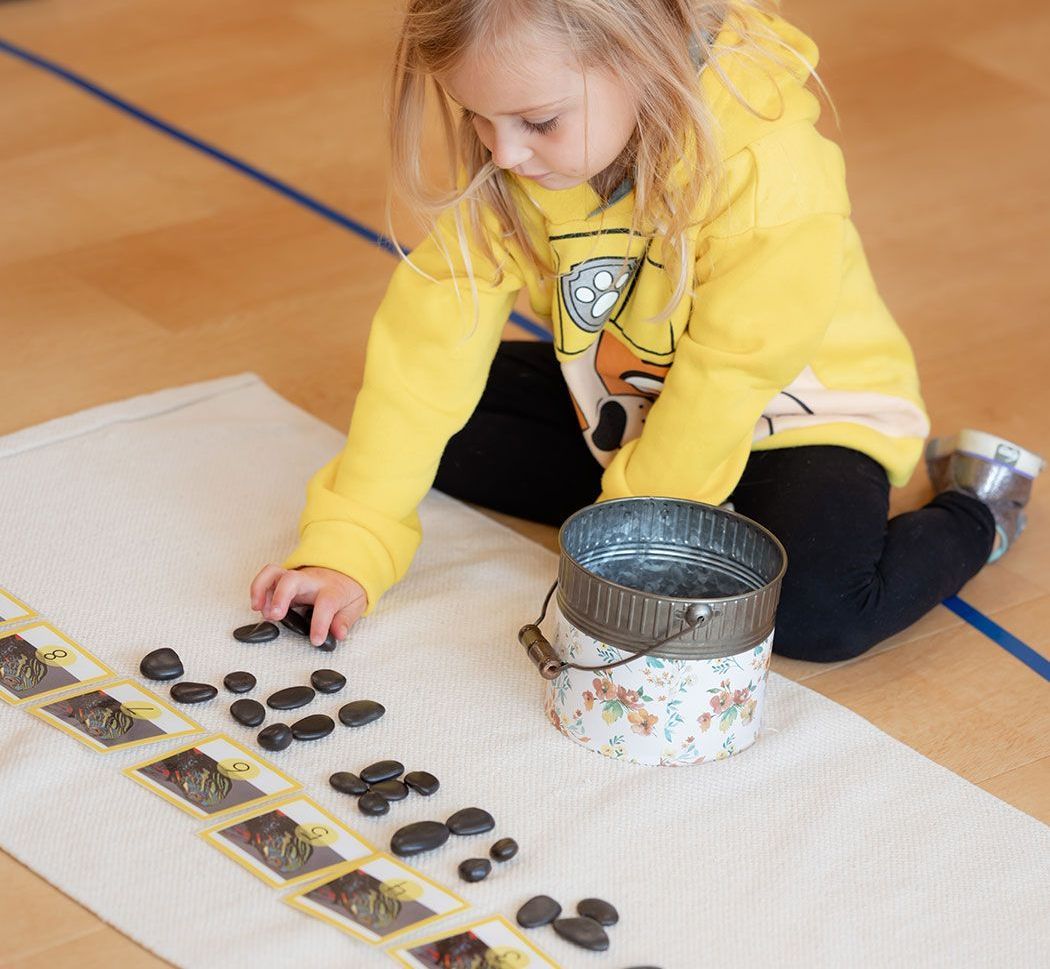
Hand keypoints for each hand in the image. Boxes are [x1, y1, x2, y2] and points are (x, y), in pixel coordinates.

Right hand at [249, 565, 367, 646]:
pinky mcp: (284, 577)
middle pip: (292, 579)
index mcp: (332, 590)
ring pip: (273, 572)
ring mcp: (296, 577)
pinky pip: (267, 576)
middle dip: (280, 596)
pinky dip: (258, 589)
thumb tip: (338, 634)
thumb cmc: (345, 591)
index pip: (326, 603)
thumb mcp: (355, 605)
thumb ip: (345, 620)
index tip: (315, 640)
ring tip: (258, 609)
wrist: (344, 570)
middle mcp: (311, 581)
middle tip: (274, 616)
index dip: (320, 623)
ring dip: (261, 588)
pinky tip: (259, 606)